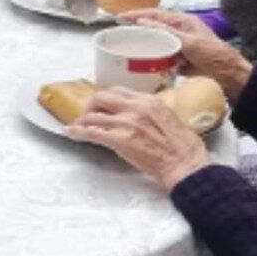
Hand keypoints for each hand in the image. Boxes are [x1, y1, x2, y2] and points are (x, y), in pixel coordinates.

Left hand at [69, 88, 212, 192]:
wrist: (185, 165)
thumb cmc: (184, 147)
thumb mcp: (169, 117)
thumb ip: (150, 112)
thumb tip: (138, 115)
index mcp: (149, 101)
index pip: (118, 91)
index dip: (106, 98)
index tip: (101, 104)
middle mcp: (136, 107)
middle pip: (102, 97)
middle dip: (90, 105)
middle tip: (87, 113)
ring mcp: (126, 123)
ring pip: (93, 115)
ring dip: (82, 121)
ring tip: (77, 125)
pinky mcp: (119, 140)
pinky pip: (91, 132)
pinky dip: (77, 132)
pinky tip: (71, 133)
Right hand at [120, 9, 255, 99]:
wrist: (232, 78)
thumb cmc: (215, 57)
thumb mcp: (190, 43)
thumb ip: (167, 32)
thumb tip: (143, 22)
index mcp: (184, 22)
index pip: (156, 14)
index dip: (137, 14)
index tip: (120, 17)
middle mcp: (180, 32)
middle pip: (154, 28)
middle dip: (137, 29)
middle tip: (119, 34)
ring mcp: (180, 47)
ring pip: (157, 43)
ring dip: (145, 45)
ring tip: (127, 49)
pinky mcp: (180, 61)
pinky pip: (162, 57)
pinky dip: (153, 60)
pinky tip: (143, 64)